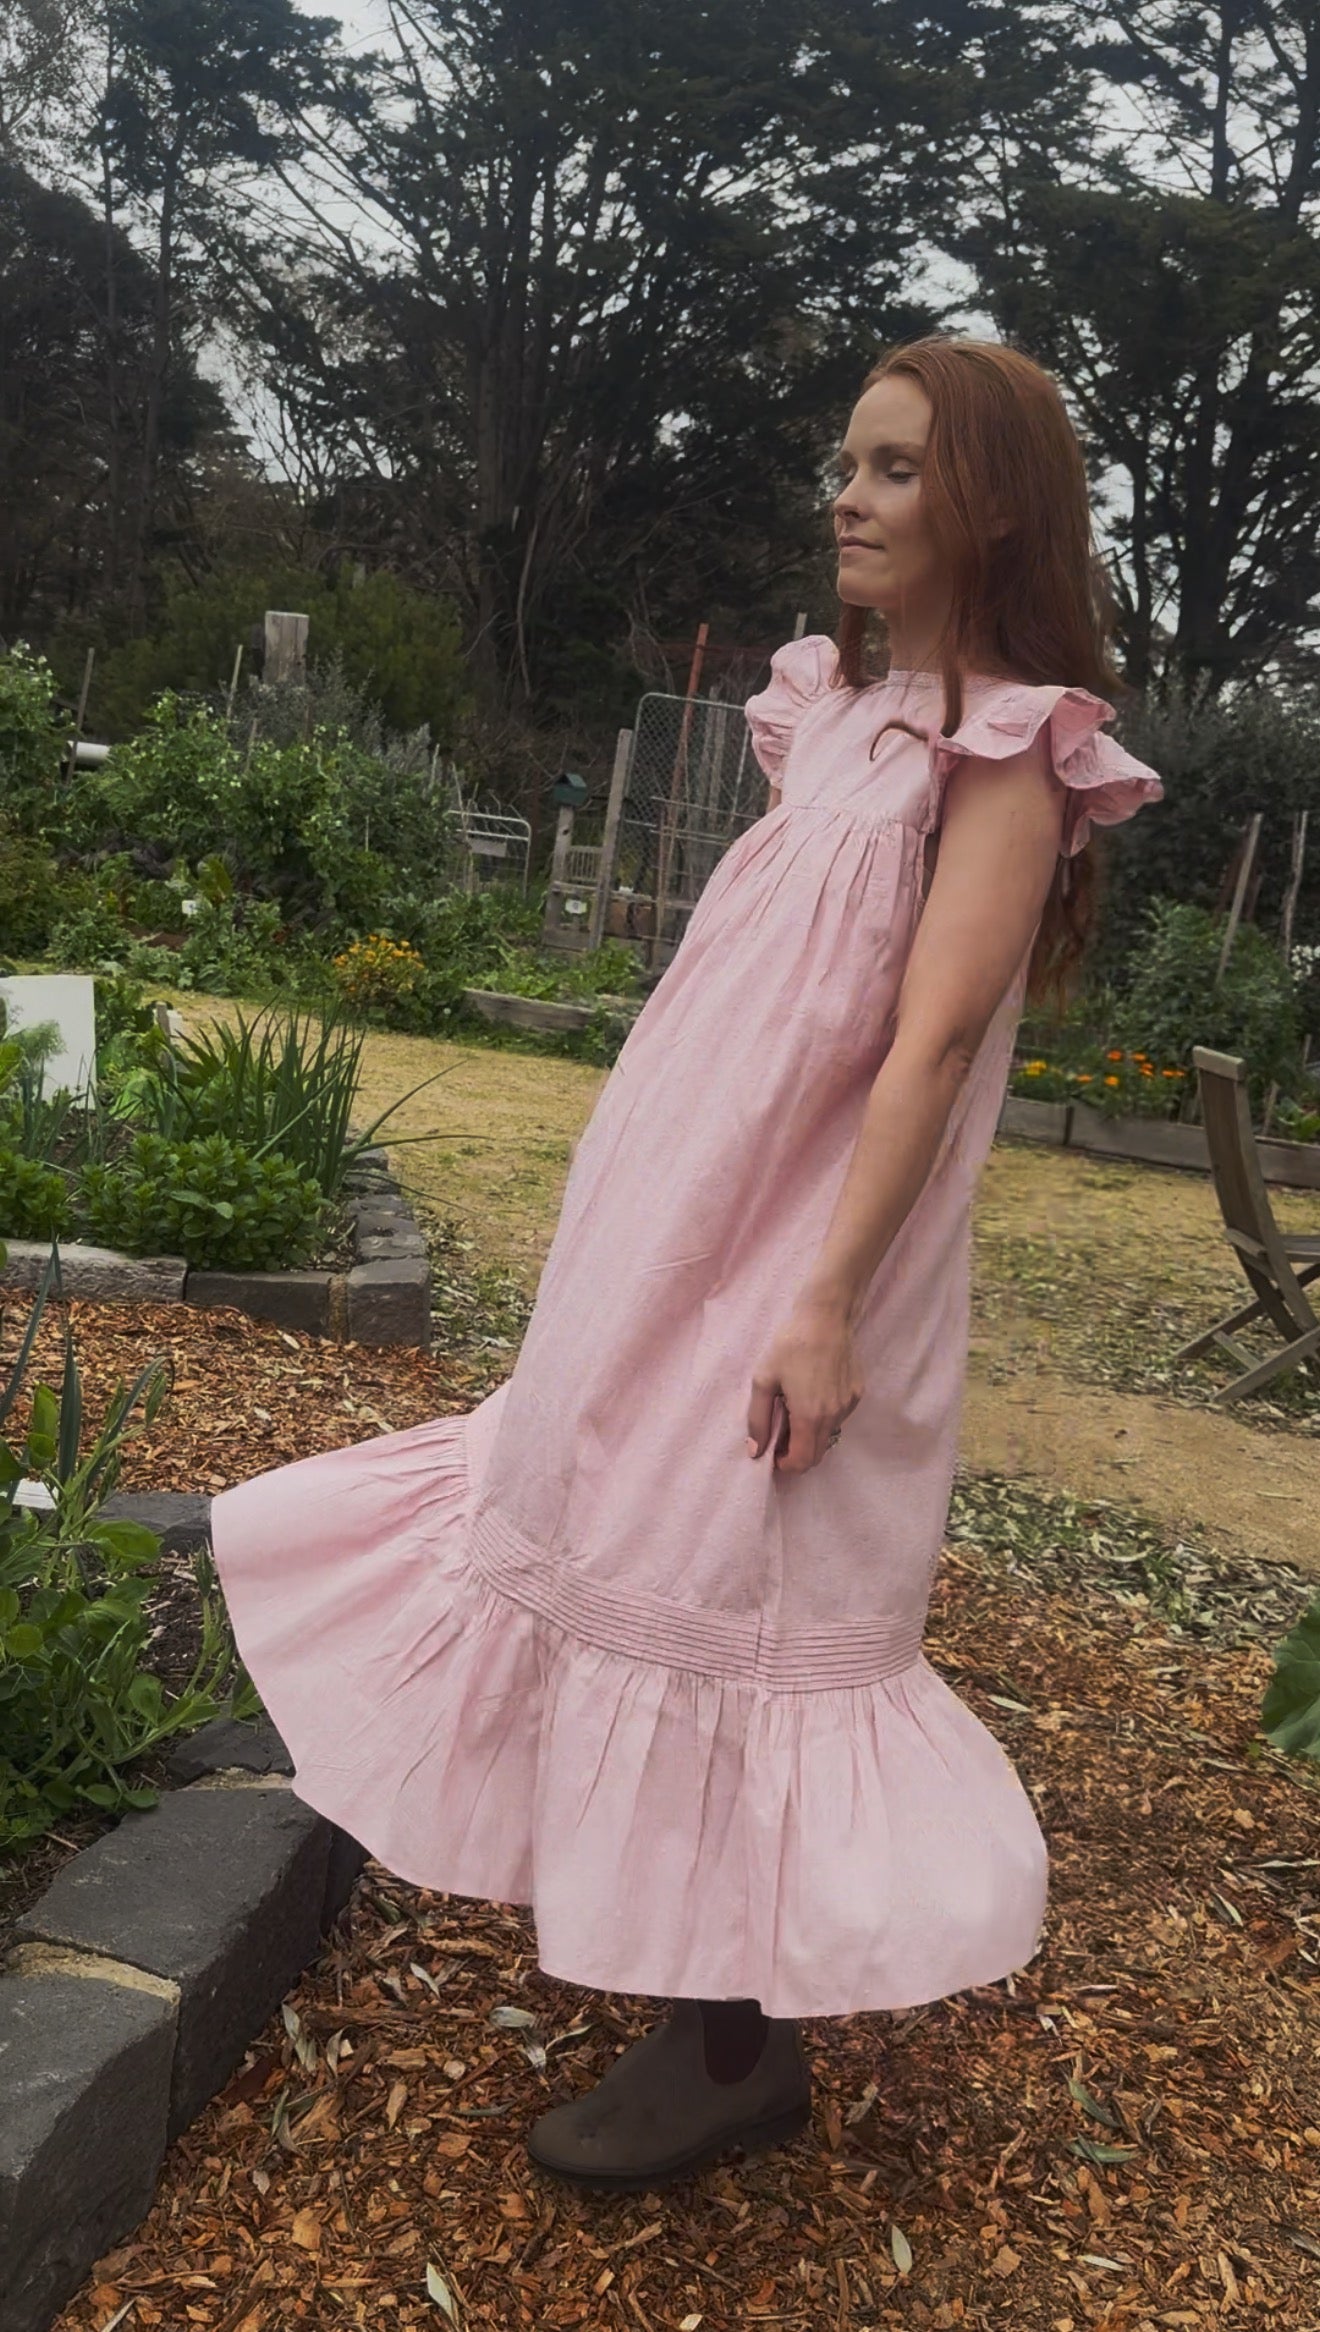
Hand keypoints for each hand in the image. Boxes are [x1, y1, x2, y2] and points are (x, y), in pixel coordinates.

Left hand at [746, 1302, 863, 1474]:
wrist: (826, 1316)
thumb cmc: (790, 1344)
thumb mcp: (763, 1380)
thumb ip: (757, 1420)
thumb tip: (755, 1451)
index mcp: (809, 1416)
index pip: (802, 1461)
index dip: (785, 1465)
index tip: (773, 1453)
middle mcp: (834, 1416)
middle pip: (817, 1454)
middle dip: (797, 1454)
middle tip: (780, 1435)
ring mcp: (848, 1405)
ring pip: (829, 1436)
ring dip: (810, 1436)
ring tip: (794, 1411)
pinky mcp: (857, 1393)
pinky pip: (839, 1418)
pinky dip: (824, 1418)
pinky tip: (812, 1394)